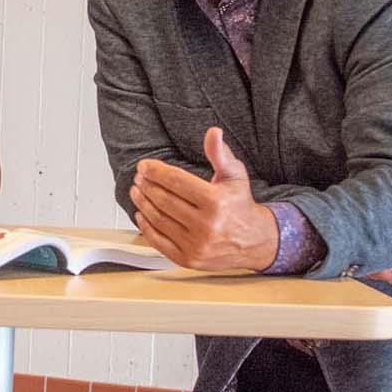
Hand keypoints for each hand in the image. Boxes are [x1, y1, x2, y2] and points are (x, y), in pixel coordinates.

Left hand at [130, 127, 277, 270]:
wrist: (254, 241)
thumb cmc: (240, 205)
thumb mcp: (235, 175)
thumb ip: (220, 154)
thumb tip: (213, 132)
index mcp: (216, 202)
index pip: (176, 181)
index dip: (156, 171)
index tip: (144, 166)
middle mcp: (206, 226)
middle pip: (164, 200)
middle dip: (147, 186)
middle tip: (139, 178)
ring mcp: (196, 245)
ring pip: (158, 220)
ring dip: (143, 203)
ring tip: (137, 192)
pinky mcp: (188, 259)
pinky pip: (159, 241)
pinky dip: (146, 227)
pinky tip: (141, 215)